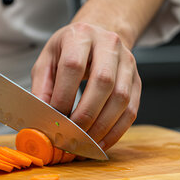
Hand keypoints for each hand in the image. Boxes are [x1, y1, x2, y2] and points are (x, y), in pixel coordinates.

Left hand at [31, 22, 140, 150]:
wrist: (95, 37)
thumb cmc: (67, 51)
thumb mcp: (48, 60)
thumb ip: (42, 87)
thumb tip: (42, 116)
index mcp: (80, 35)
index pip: (73, 66)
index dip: (64, 96)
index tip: (55, 118)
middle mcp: (109, 44)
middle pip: (103, 82)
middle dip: (85, 115)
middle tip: (70, 135)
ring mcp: (127, 62)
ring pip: (121, 98)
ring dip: (102, 126)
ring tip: (84, 143)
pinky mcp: (137, 80)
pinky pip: (132, 109)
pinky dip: (116, 130)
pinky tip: (100, 142)